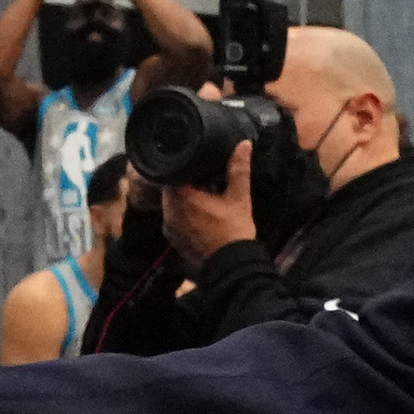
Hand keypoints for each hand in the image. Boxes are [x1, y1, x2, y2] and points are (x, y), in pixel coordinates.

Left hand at [164, 141, 257, 268]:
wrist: (232, 268)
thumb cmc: (234, 232)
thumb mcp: (239, 198)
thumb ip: (239, 169)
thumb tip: (244, 144)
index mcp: (180, 197)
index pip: (171, 171)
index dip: (183, 165)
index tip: (194, 161)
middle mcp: (169, 212)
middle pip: (169, 187)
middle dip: (184, 181)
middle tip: (202, 176)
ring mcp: (169, 228)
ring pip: (171, 204)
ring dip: (183, 198)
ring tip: (203, 193)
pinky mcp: (174, 240)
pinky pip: (174, 219)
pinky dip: (184, 214)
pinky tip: (200, 213)